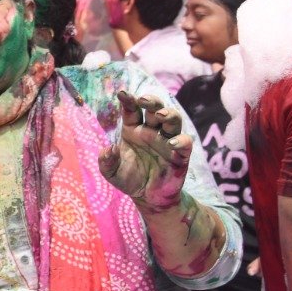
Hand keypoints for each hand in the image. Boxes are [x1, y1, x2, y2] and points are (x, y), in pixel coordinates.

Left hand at [100, 91, 192, 211]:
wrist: (147, 197)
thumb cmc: (129, 179)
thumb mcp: (111, 173)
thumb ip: (106, 161)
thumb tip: (109, 149)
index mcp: (133, 130)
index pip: (131, 110)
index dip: (128, 100)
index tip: (122, 93)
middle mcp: (151, 131)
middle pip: (155, 108)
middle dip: (151, 101)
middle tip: (143, 100)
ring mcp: (167, 141)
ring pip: (173, 120)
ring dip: (168, 114)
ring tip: (160, 115)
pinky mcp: (180, 155)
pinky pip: (185, 142)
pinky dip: (181, 141)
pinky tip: (172, 144)